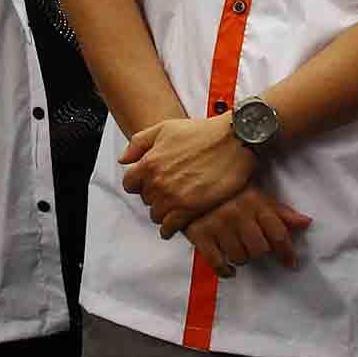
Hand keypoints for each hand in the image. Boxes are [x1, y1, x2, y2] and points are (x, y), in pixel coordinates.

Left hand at [120, 114, 253, 237]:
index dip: (138, 184)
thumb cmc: (204, 133)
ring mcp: (173, 197)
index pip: (129, 184)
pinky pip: (170, 227)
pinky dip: (169, 228)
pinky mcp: (189, 209)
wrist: (233, 141)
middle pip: (145, 200)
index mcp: (150, 162)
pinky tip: (174, 224)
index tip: (146, 185)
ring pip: (156, 215)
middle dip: (153, 197)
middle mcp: (158, 181)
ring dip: (162, 212)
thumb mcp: (165, 128)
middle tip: (165, 193)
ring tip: (172, 207)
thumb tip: (124, 159)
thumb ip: (139, 143)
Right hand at [183, 184, 309, 278]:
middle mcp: (237, 214)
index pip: (278, 233)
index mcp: (254, 201)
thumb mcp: (255, 195)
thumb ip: (280, 212)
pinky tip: (228, 267)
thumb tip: (306, 223)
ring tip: (236, 247)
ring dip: (241, 257)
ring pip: (240, 258)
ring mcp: (218, 225)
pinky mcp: (200, 235)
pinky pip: (218, 264)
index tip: (291, 263)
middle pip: (259, 250)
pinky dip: (226, 270)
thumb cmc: (227, 190)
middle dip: (259, 251)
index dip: (287, 251)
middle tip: (251, 244)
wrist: (187, 181)